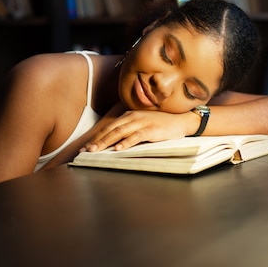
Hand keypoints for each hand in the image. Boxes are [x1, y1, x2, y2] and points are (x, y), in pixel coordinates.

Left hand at [80, 107, 199, 151]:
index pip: (109, 126)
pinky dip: (126, 142)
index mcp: (129, 115)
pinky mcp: (151, 129)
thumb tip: (114, 143)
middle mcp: (133, 117)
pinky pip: (136, 136)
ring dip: (107, 142)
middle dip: (97, 140)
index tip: (86, 146)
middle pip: (111, 129)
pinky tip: (118, 148)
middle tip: (86, 150)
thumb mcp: (143, 124)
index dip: (97, 136)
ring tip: (96, 150)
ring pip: (120, 132)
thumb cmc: (161, 124)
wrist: (181, 120)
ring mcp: (142, 122)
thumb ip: (130, 130)